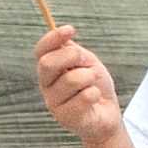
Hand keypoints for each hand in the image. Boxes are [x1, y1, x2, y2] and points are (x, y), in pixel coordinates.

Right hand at [34, 25, 122, 145]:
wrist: (107, 115)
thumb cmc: (95, 86)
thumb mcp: (88, 63)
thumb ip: (75, 53)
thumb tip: (65, 43)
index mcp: (49, 69)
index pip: (41, 50)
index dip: (52, 38)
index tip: (71, 29)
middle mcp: (46, 86)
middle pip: (47, 63)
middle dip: (72, 56)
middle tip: (87, 62)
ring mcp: (53, 103)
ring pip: (71, 79)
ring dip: (90, 77)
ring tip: (93, 84)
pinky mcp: (65, 118)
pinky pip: (84, 97)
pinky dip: (95, 94)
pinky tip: (95, 99)